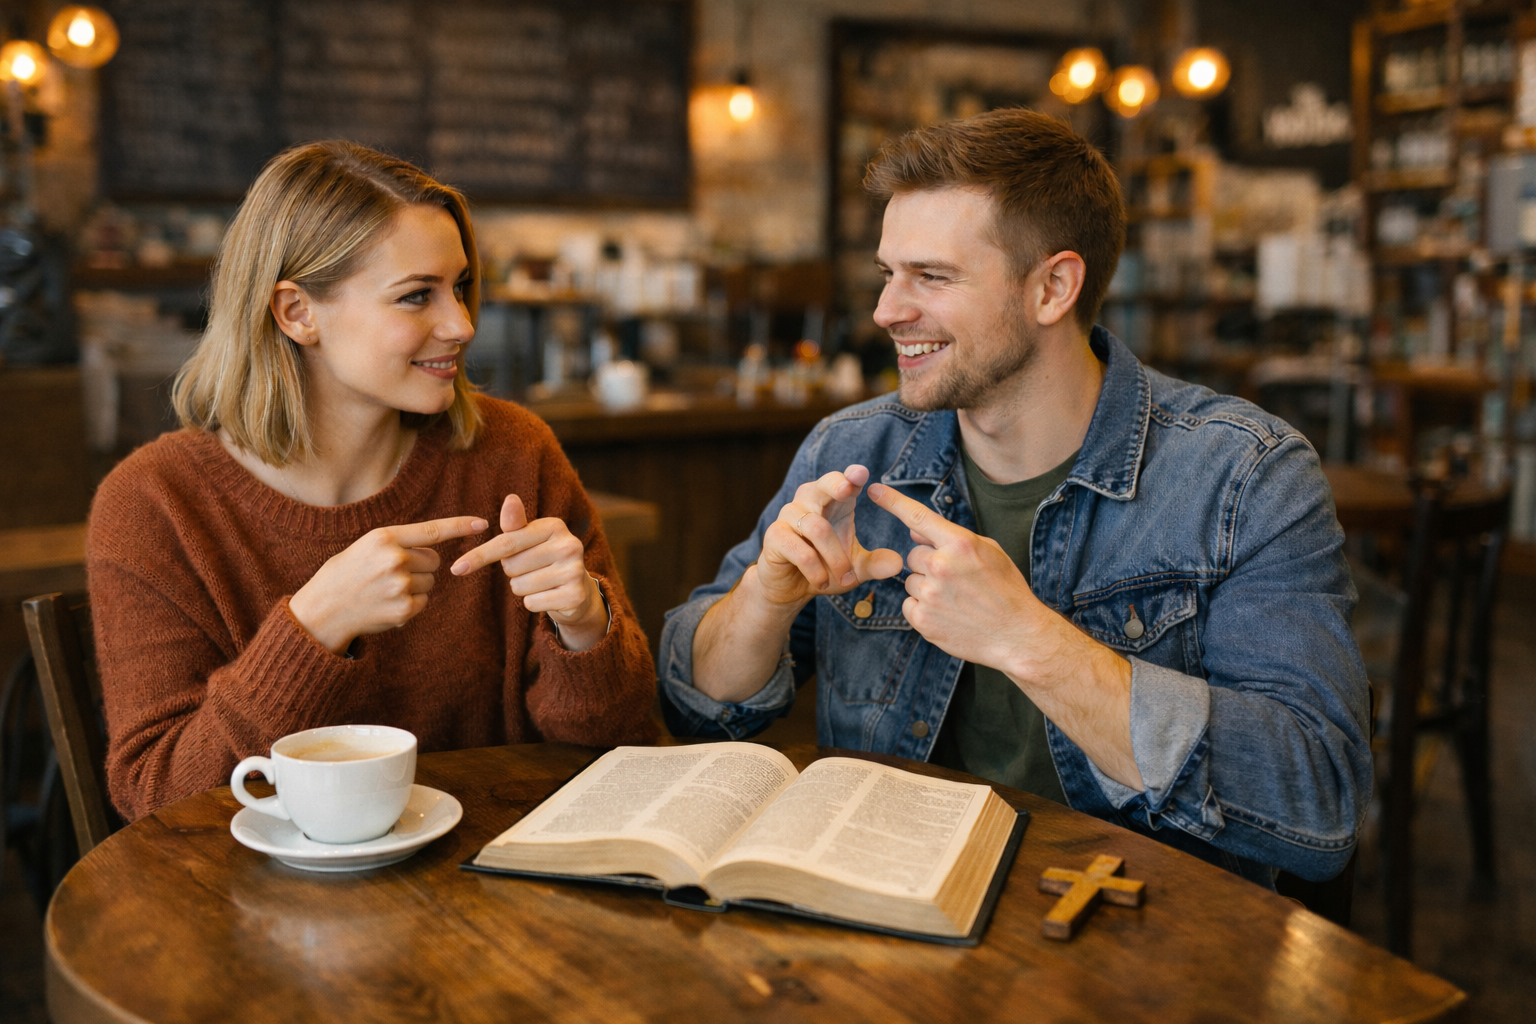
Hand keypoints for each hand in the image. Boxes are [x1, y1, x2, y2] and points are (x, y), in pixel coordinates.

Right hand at [290, 516, 488, 654]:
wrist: (322, 610)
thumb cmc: (345, 574)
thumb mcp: (365, 547)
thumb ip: (397, 543)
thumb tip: (434, 549)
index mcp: (384, 538)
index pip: (432, 530)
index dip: (460, 526)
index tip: (483, 524)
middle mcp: (395, 559)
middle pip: (434, 560)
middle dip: (420, 566)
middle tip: (390, 574)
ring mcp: (400, 585)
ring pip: (430, 582)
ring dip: (415, 586)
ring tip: (385, 589)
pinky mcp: (403, 609)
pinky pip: (424, 602)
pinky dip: (410, 604)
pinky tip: (387, 604)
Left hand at [450, 495, 607, 651]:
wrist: (578, 589)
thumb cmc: (544, 558)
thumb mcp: (529, 538)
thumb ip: (515, 523)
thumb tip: (510, 498)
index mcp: (554, 526)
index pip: (506, 542)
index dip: (479, 556)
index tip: (456, 568)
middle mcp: (569, 545)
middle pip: (511, 567)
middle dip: (513, 572)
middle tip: (532, 568)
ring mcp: (574, 571)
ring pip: (520, 587)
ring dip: (523, 588)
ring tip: (541, 581)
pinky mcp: (575, 596)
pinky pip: (532, 603)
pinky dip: (534, 603)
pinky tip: (549, 595)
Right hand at [755, 465, 903, 607]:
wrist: (790, 590)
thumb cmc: (824, 569)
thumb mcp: (854, 569)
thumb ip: (875, 564)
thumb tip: (899, 563)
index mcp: (833, 503)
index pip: (844, 483)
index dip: (851, 476)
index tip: (861, 473)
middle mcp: (809, 503)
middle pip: (822, 486)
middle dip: (836, 485)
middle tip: (848, 490)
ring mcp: (789, 517)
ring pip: (817, 527)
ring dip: (835, 557)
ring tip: (844, 579)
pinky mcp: (775, 536)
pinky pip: (799, 550)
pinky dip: (815, 569)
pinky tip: (821, 581)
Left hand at [867, 482, 1141, 789]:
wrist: (1017, 635)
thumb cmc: (1006, 590)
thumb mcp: (990, 552)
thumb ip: (952, 538)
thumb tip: (915, 531)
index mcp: (959, 545)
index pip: (918, 517)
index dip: (893, 502)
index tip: (875, 490)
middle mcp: (941, 567)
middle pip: (913, 556)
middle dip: (929, 564)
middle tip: (956, 581)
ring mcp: (930, 595)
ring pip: (910, 581)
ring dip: (926, 587)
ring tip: (956, 600)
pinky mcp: (922, 620)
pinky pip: (909, 605)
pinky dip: (923, 609)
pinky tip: (948, 614)